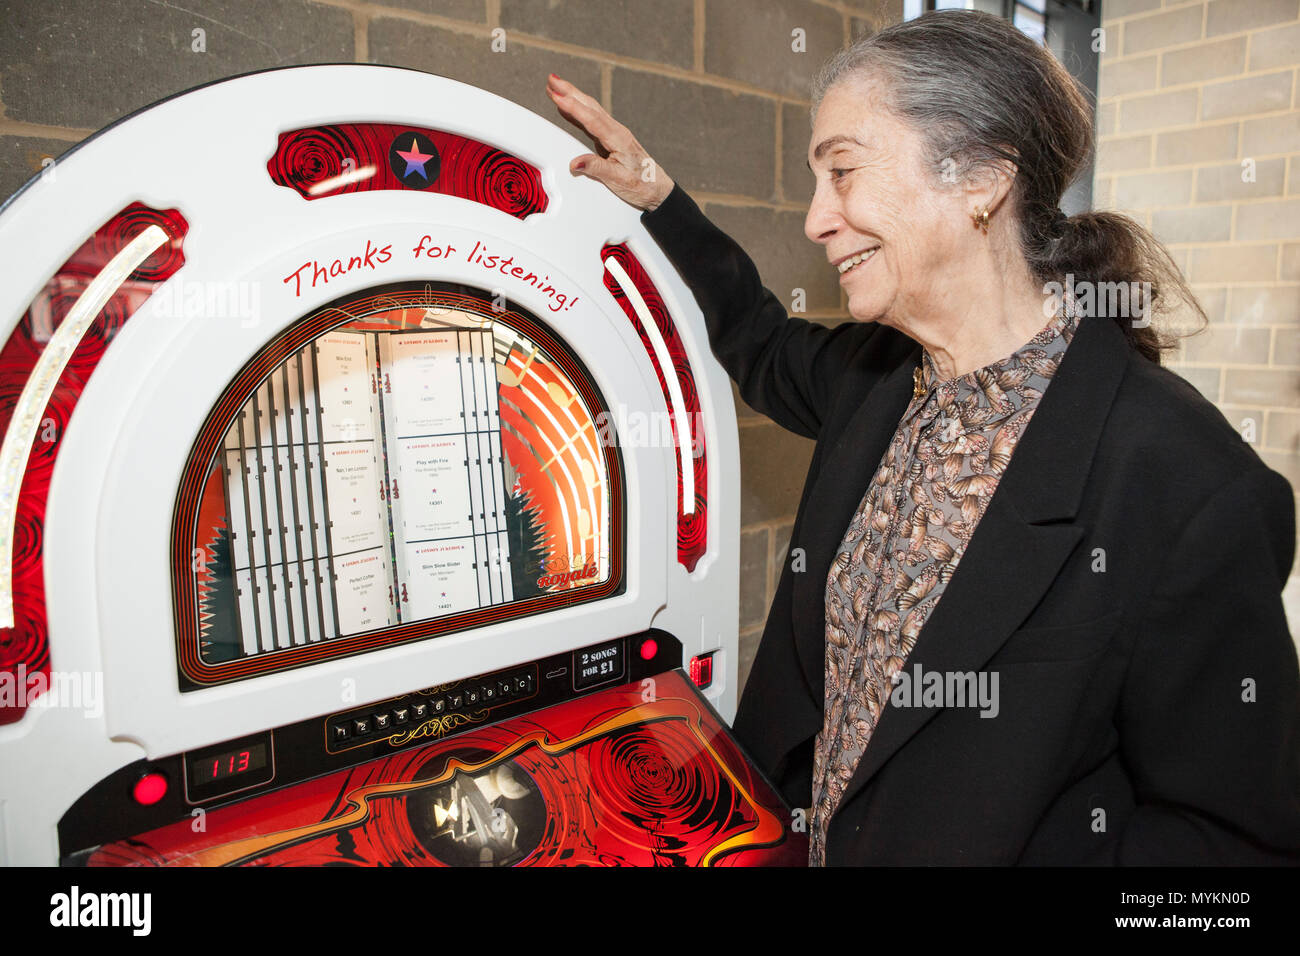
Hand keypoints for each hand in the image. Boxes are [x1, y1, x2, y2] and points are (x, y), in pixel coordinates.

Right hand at [545, 73, 674, 211]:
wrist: (657, 189)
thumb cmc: (642, 184)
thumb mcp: (619, 180)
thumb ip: (596, 169)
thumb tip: (575, 163)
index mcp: (618, 139)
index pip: (592, 119)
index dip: (573, 107)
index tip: (557, 96)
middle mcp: (616, 131)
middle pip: (590, 106)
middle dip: (570, 91)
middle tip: (552, 79)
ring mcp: (613, 133)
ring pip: (590, 109)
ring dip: (572, 96)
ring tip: (554, 86)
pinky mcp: (610, 139)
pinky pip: (591, 120)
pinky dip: (577, 112)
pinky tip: (566, 108)